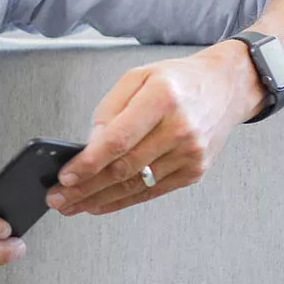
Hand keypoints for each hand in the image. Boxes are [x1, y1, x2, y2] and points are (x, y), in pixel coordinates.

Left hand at [48, 43, 264, 216]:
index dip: (89, 163)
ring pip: (136, 185)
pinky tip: (99, 205)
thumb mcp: (137, 77)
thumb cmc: (177, 81)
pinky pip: (152, 192)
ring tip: (71, 206)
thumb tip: (89, 145)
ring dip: (99, 199)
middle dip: (85, 188)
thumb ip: (109, 110)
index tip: (65, 176)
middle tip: (57, 198)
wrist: (226, 88)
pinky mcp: (195, 171)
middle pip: (124, 168)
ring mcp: (190, 154)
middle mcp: (180, 129)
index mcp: (162, 99)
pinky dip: (123, 201)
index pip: (118, 140)